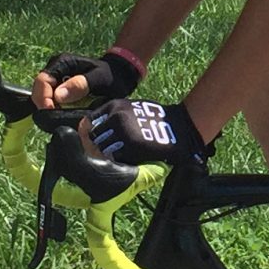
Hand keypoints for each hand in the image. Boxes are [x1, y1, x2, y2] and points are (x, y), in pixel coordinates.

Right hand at [34, 45, 144, 110]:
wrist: (118, 75)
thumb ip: (81, 85)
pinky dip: (53, 110)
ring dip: (48, 109)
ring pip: (42, 97)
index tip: (52, 112)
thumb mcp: (100, 79)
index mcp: (62, 62)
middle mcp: (55, 69)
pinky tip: (63, 116)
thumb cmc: (111, 75)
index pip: (42, 80)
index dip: (43, 98)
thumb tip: (58, 96)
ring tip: (60, 118)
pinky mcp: (59, 89)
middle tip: (56, 119)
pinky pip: (50, 101)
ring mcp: (56, 79)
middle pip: (38, 90)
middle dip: (44, 105)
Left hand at [84, 98, 210, 167]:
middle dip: (96, 146)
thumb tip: (97, 129)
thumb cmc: (156, 118)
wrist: (179, 126)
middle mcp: (115, 117)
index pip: (90, 121)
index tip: (93, 140)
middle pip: (94, 136)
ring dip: (106, 156)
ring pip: (102, 149)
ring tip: (114, 160)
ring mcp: (122, 132)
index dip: (89, 132)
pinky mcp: (130, 147)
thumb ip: (115, 116)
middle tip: (102, 154)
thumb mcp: (133, 108)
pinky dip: (117, 162)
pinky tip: (124, 162)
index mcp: (115, 106)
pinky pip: (115, 158)